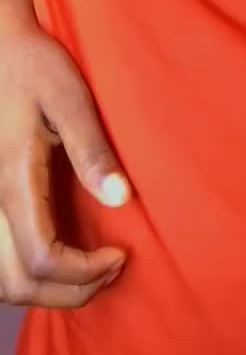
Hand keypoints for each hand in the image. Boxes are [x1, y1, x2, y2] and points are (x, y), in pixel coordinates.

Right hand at [0, 7, 130, 307]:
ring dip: (42, 290)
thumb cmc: (32, 63)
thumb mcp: (68, 95)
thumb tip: (120, 198)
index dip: (83, 273)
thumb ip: (91, 148)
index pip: (41, 259)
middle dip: (67, 292)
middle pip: (15, 284)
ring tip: (88, 271)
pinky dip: (24, 275)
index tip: (121, 255)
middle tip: (110, 270)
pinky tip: (58, 257)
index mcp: (13, 179)